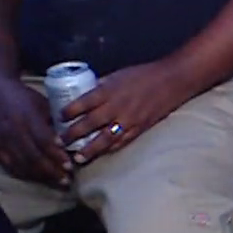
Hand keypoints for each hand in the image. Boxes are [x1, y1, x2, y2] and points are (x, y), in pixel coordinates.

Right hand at [0, 76, 69, 185]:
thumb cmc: (24, 99)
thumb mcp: (43, 104)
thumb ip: (56, 121)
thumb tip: (74, 138)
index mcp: (28, 118)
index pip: (43, 140)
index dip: (56, 154)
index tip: (70, 165)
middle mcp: (14, 131)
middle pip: (33, 156)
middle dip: (52, 171)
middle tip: (68, 180)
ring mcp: (3, 141)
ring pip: (22, 164)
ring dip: (41, 176)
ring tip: (58, 183)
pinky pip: (10, 166)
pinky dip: (26, 175)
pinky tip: (39, 180)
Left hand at [60, 60, 193, 164]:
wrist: (172, 81)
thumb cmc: (144, 75)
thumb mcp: (117, 76)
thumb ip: (101, 87)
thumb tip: (84, 96)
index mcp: (108, 91)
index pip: (81, 103)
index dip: (68, 112)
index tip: (59, 118)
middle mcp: (116, 106)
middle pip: (89, 124)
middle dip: (72, 134)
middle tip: (60, 142)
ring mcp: (129, 120)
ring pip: (104, 138)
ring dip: (89, 149)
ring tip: (78, 158)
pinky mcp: (140, 128)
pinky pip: (122, 141)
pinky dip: (110, 149)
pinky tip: (102, 153)